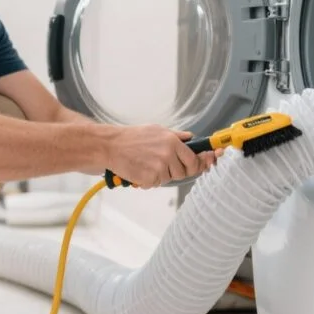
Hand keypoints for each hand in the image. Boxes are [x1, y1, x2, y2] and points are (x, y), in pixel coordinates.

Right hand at [105, 125, 219, 188]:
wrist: (111, 146)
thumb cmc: (132, 137)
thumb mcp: (157, 130)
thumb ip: (176, 136)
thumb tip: (191, 138)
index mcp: (172, 142)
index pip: (193, 159)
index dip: (198, 165)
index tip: (202, 166)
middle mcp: (168, 155)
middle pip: (183, 173)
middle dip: (175, 171)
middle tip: (162, 164)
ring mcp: (159, 168)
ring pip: (168, 179)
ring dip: (160, 175)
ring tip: (147, 164)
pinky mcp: (149, 178)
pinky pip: (155, 184)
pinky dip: (149, 180)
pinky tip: (140, 169)